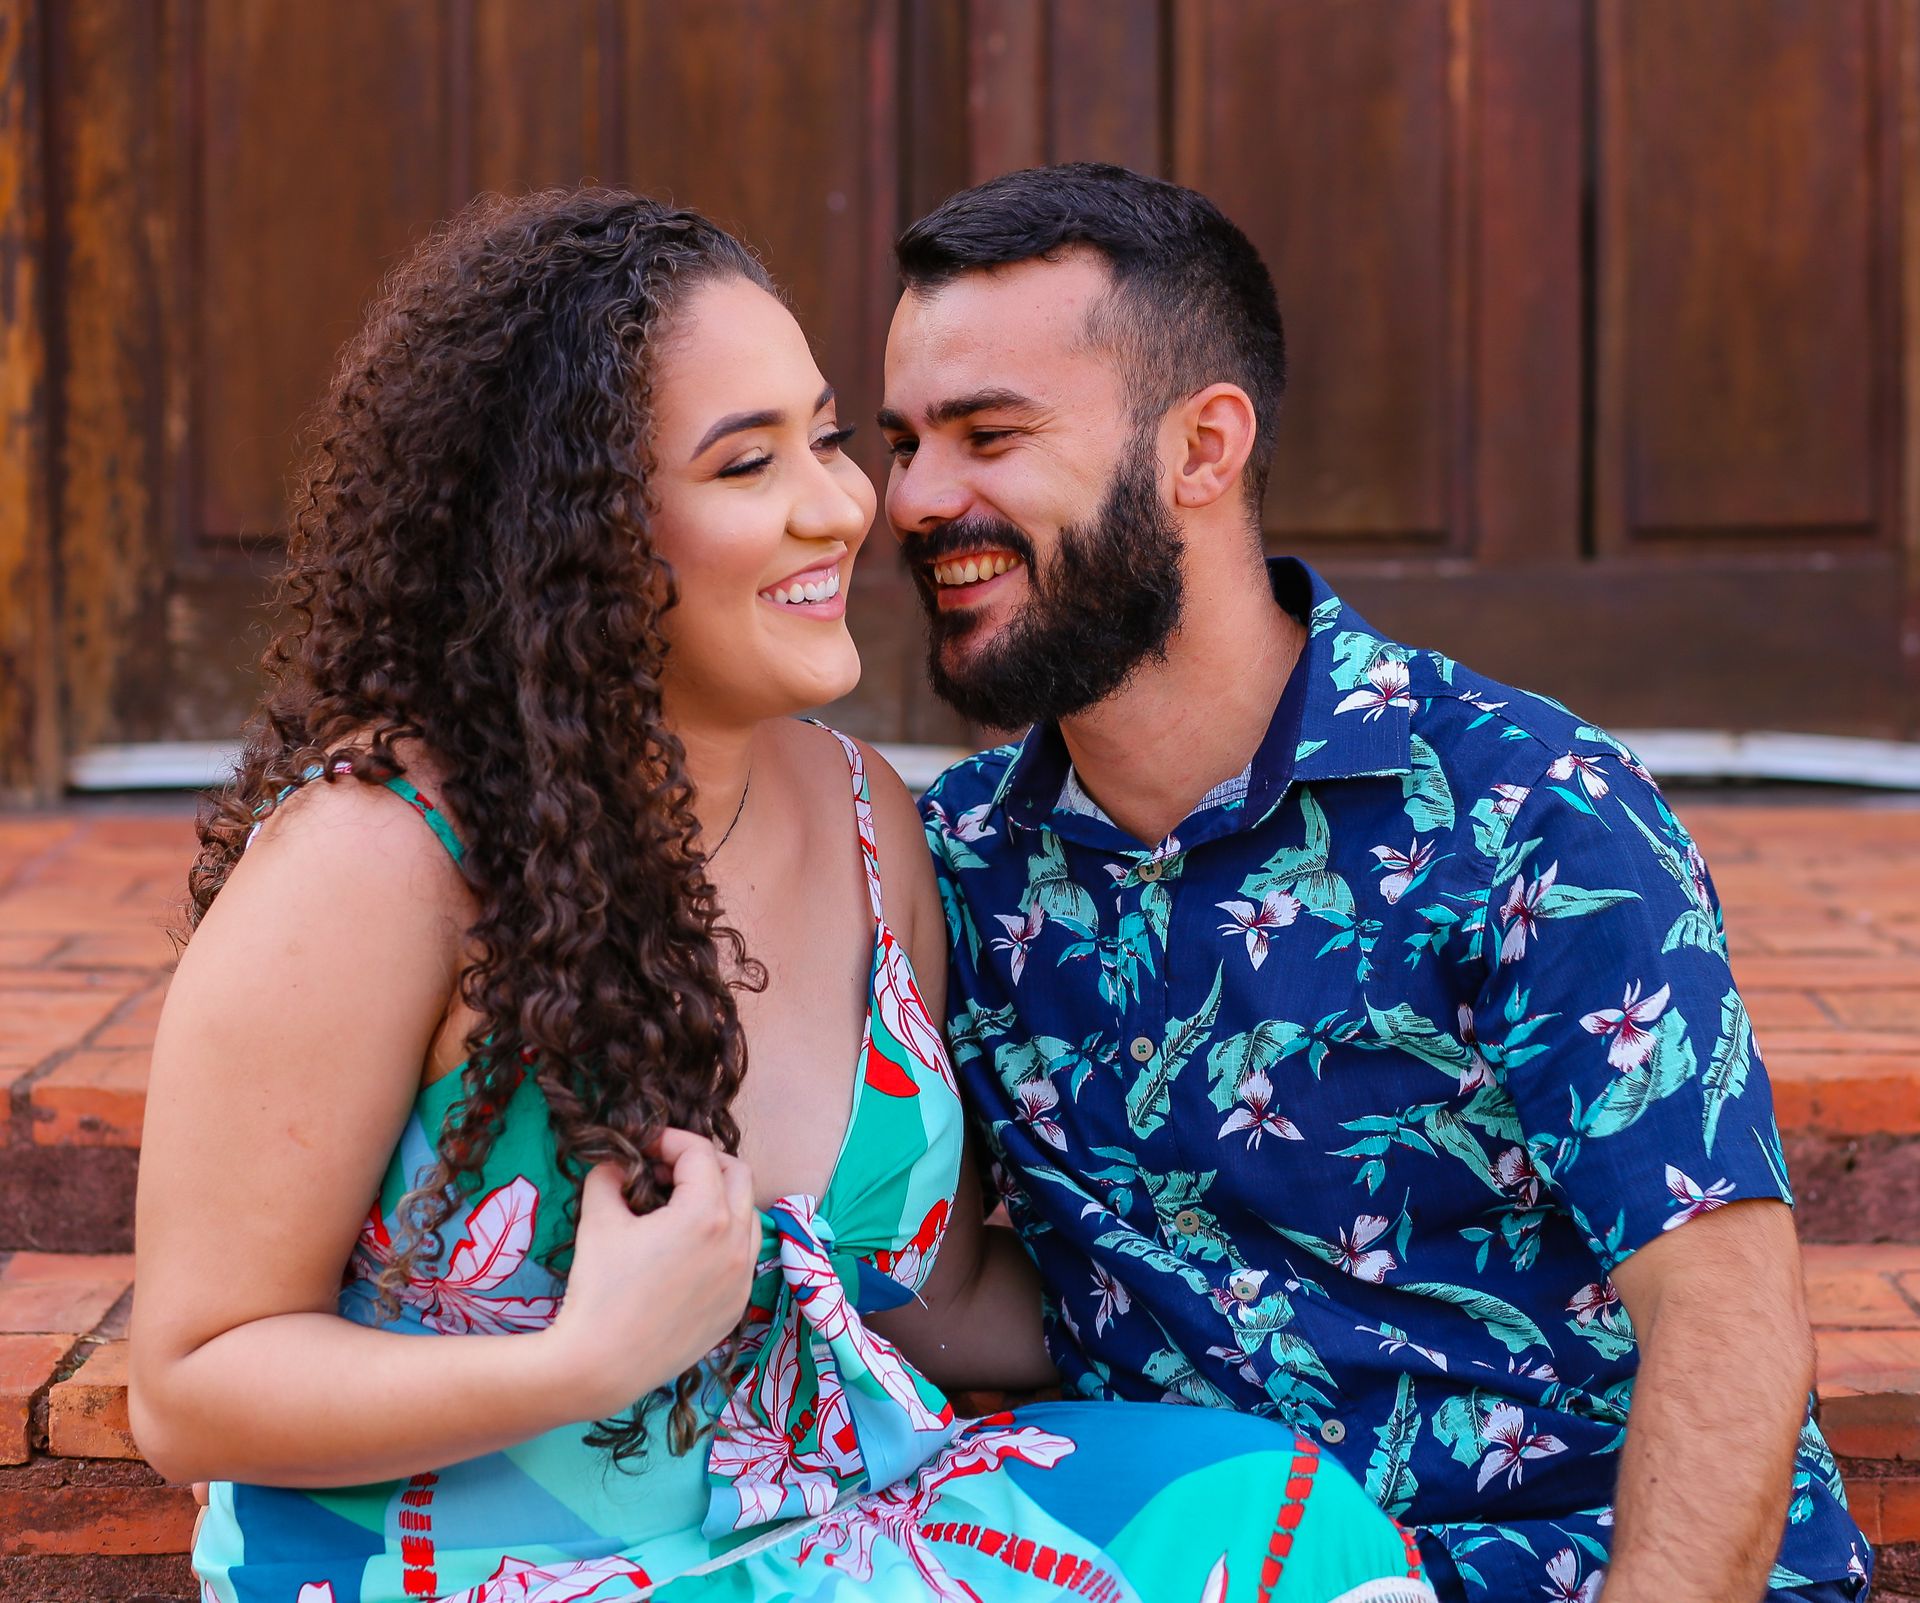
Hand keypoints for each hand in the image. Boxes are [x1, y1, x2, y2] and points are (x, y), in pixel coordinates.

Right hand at [542, 1130, 760, 1422]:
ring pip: (748, 1216)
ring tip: (679, 1209)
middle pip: (738, 1175)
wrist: (602, 1364)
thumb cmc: (599, 1288)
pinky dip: (724, 1240)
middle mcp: (736, 1242)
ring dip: (720, 1200)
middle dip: (703, 1164)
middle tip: (666, 1171)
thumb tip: (616, 1163)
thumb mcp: (598, 1220)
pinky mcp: (737, 1306)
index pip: (700, 1153)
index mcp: (706, 1214)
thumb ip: (608, 1177)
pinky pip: (742, 1257)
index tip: (644, 1149)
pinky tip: (688, 1252)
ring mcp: (742, 1278)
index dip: (669, 1141)